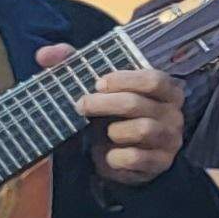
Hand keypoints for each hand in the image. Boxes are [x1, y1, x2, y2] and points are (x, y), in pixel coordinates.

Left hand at [37, 44, 186, 185]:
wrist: (121, 157)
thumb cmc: (112, 115)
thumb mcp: (96, 88)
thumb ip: (73, 65)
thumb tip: (45, 55)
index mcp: (166, 90)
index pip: (154, 79)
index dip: (124, 80)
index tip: (97, 83)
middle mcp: (173, 113)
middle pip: (139, 104)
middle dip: (104, 104)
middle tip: (81, 106)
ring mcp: (170, 139)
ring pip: (142, 130)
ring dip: (114, 131)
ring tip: (103, 133)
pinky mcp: (161, 163)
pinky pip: (137, 158)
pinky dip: (116, 157)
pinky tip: (109, 155)